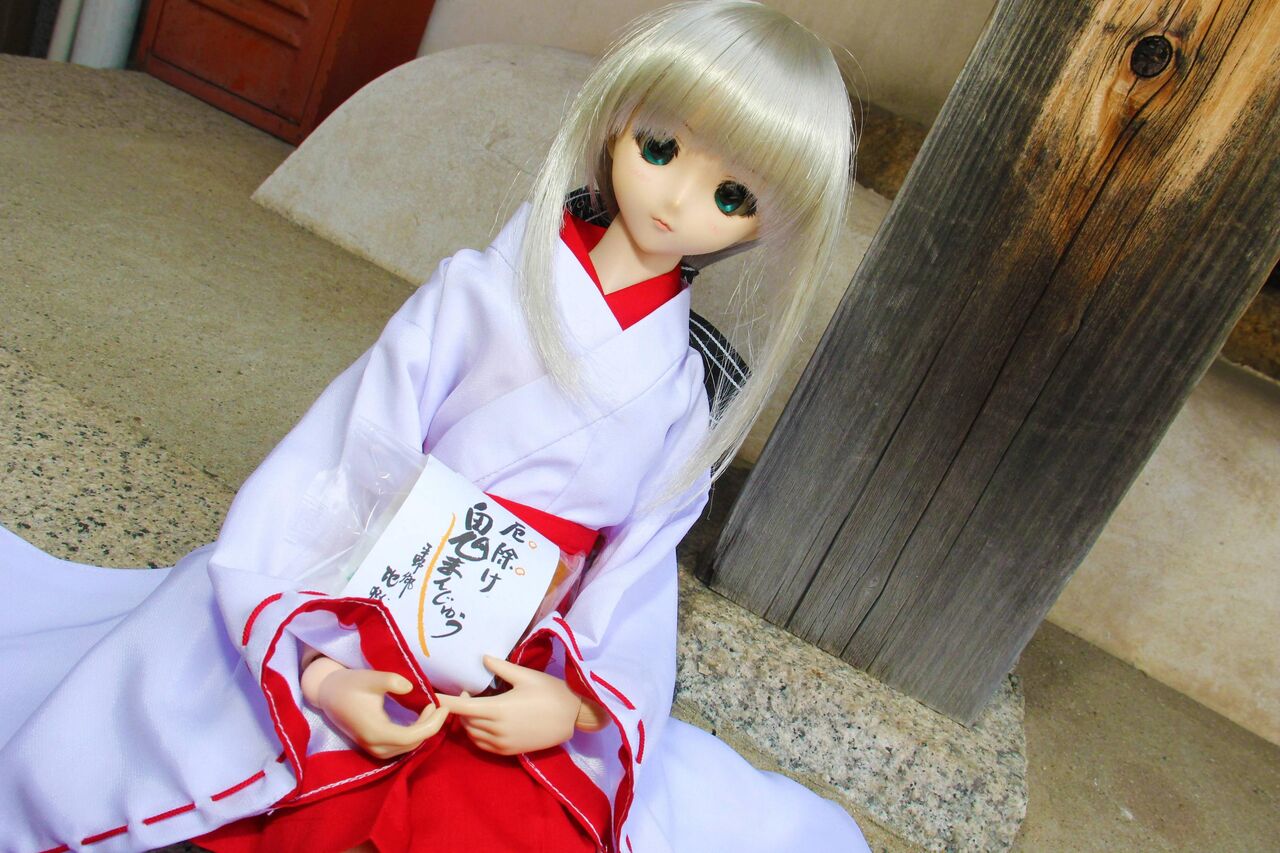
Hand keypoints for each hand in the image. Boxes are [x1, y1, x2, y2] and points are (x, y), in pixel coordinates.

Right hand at [301, 656, 449, 759]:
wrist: (329, 694)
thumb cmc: (350, 684)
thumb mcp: (371, 677)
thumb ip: (391, 681)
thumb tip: (411, 687)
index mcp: (375, 732)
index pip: (412, 737)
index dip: (431, 724)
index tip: (443, 707)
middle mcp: (375, 746)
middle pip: (412, 744)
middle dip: (430, 726)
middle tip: (439, 705)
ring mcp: (374, 749)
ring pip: (408, 748)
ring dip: (423, 731)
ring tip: (430, 708)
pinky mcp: (374, 747)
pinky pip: (401, 746)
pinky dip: (414, 734)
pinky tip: (420, 717)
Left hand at [438, 655, 591, 754]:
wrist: (572, 717)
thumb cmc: (550, 692)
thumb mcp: (525, 676)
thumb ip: (500, 668)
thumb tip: (481, 658)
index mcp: (498, 709)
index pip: (461, 708)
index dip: (443, 702)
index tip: (430, 696)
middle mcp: (496, 729)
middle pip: (464, 721)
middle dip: (459, 708)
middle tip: (468, 692)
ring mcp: (502, 742)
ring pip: (471, 734)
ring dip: (468, 721)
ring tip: (477, 706)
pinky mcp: (508, 751)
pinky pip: (482, 745)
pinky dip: (476, 734)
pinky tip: (483, 722)